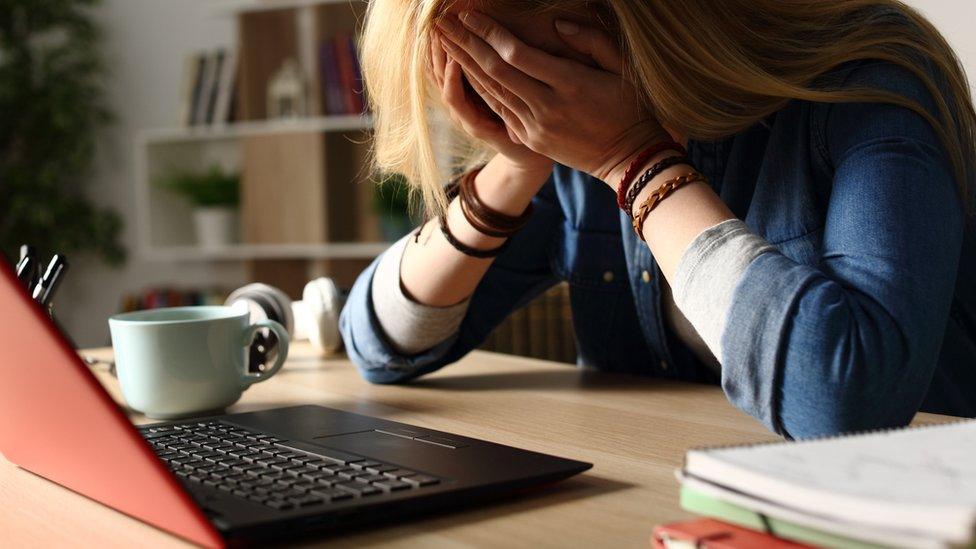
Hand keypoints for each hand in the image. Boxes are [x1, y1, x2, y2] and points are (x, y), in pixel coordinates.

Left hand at [436, 12, 671, 186]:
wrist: (629, 158)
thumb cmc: (630, 106)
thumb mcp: (622, 67)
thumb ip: (593, 40)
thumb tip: (558, 24)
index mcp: (571, 84)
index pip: (517, 55)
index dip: (490, 33)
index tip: (470, 13)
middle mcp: (548, 107)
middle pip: (495, 71)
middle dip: (465, 43)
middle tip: (441, 22)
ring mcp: (536, 126)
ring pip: (491, 91)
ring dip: (464, 64)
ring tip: (443, 41)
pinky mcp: (531, 139)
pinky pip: (498, 109)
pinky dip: (477, 89)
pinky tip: (462, 71)